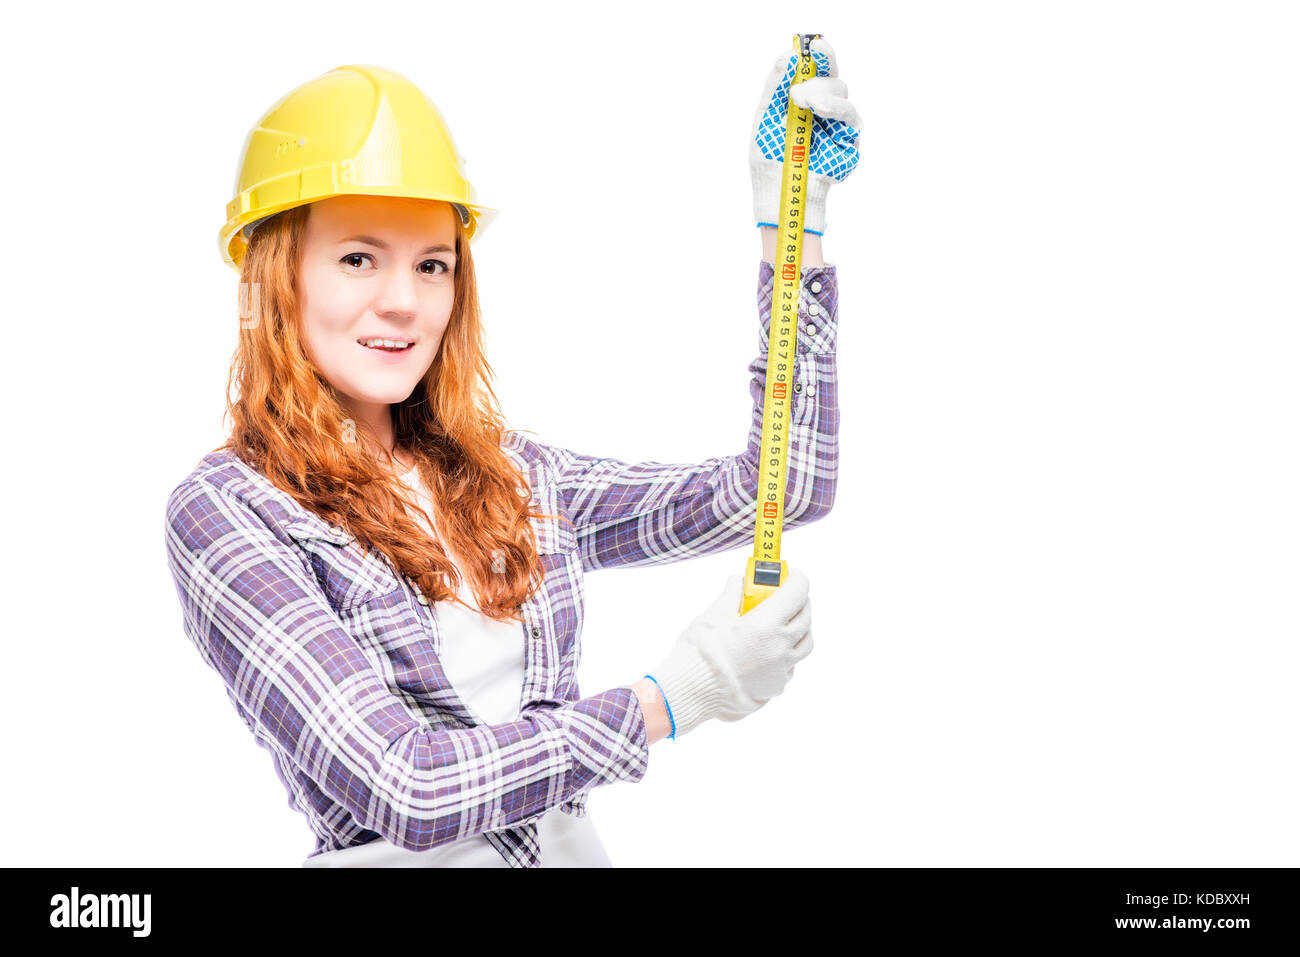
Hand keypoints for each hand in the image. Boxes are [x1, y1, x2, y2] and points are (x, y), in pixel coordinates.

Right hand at [648, 567, 813, 738]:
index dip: (797, 579)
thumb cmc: (699, 652)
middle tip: (788, 594)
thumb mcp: (713, 615)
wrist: (691, 692)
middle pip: (805, 617)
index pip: (797, 593)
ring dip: (799, 629)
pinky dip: (786, 653)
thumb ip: (732, 595)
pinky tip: (768, 650)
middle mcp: (780, 648)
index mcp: (766, 624)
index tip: (791, 574)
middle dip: (800, 601)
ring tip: (783, 623)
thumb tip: (739, 581)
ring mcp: (780, 670)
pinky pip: (790, 666)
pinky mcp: (775, 688)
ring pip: (804, 644)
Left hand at [749, 37, 860, 233]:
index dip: (820, 55)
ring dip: (823, 95)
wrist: (779, 193)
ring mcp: (838, 124)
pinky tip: (820, 115)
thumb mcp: (766, 119)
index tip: (815, 46)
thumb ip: (775, 88)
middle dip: (818, 75)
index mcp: (804, 99)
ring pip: (842, 94)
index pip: (816, 70)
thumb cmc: (770, 158)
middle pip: (833, 77)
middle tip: (797, 91)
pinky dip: (835, 112)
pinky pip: (850, 118)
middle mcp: (824, 108)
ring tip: (803, 104)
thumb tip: (786, 56)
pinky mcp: (849, 141)